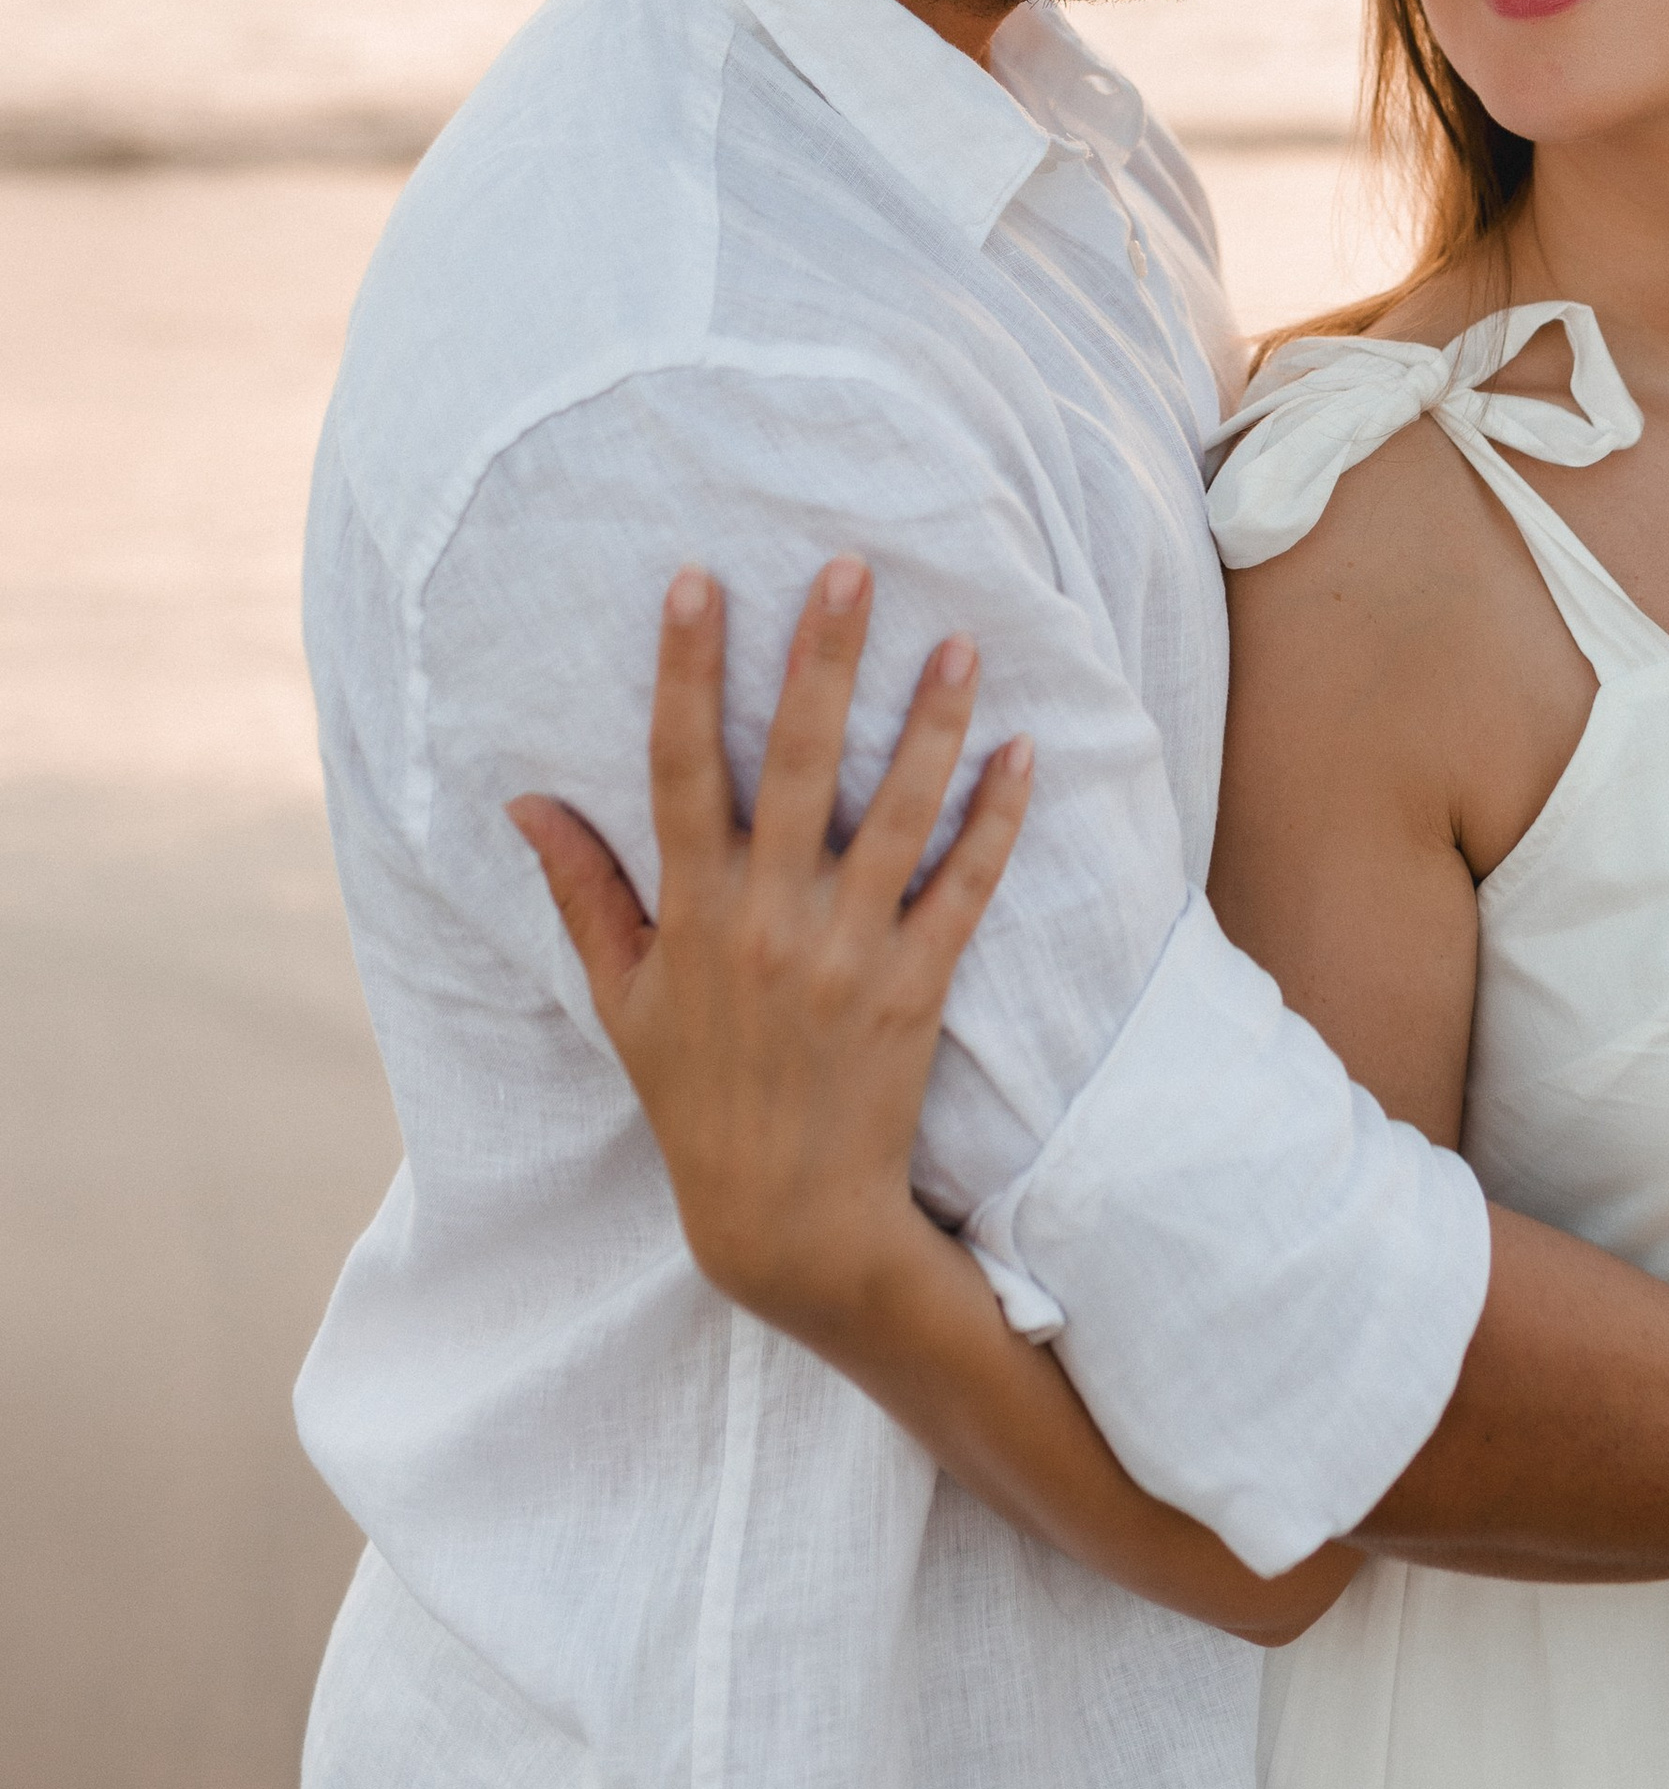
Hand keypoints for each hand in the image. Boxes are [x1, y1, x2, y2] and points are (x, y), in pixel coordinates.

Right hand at [507, 558, 1032, 1332]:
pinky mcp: (917, 989)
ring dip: (932, 723)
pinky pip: (966, 888)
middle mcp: (768, 923)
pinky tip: (1024, 750)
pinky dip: (998, 819)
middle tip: (852, 568)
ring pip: (898, 815)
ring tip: (962, 640)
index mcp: (691, 915)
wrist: (786, 1221)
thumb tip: (525, 800)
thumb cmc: (695, 1099)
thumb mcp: (619, 1001)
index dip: (688, 672)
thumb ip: (581, 893)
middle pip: (800, 766)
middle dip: (823, 660)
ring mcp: (849, 954)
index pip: (680, 769)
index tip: (697, 580)